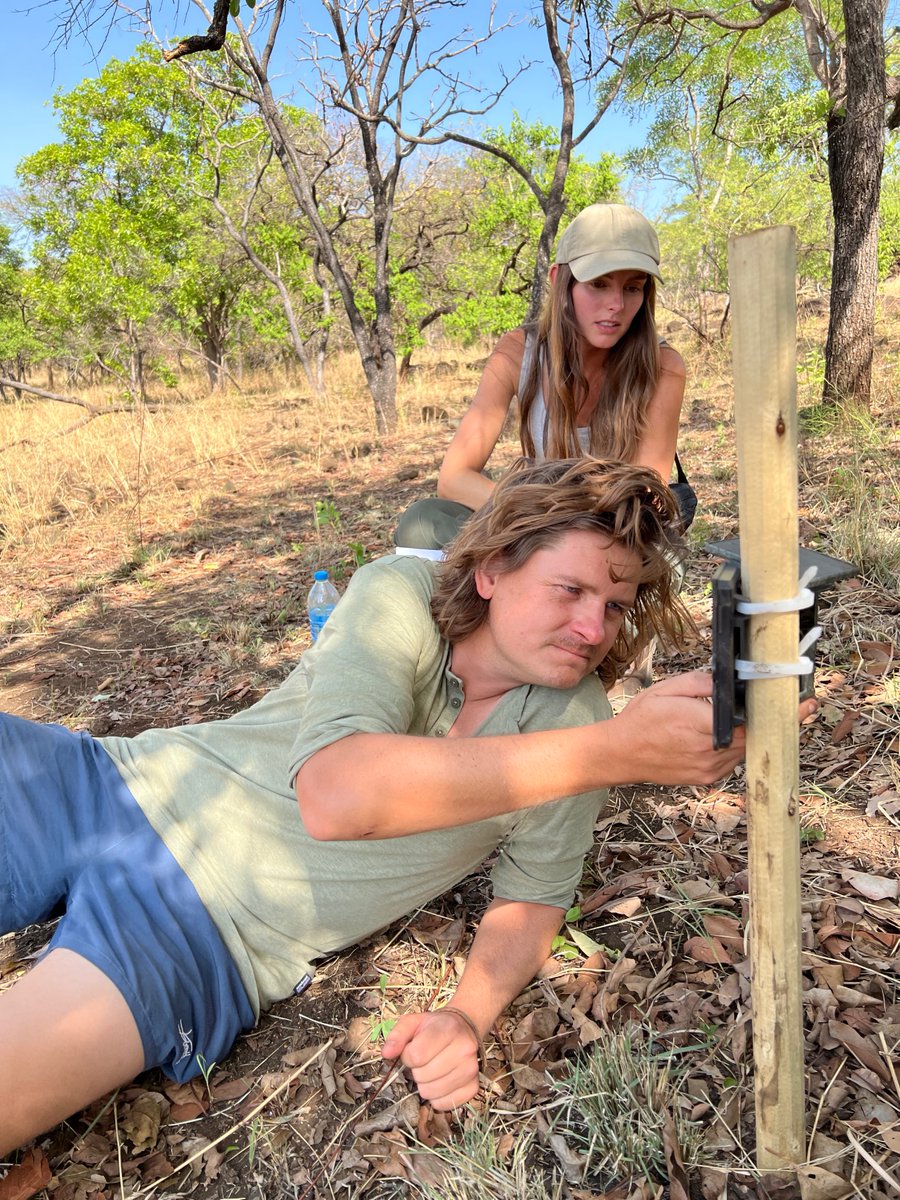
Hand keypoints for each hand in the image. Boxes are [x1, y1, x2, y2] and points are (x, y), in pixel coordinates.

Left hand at [381, 1008, 480, 1109]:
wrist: (463, 1028)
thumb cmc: (434, 1027)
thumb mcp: (412, 1022)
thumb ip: (397, 1035)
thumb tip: (386, 1054)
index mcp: (448, 1029)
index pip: (417, 1055)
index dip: (407, 1056)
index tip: (412, 1050)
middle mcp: (464, 1050)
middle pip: (423, 1076)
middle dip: (416, 1071)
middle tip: (423, 1061)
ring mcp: (471, 1070)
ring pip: (432, 1093)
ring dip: (425, 1085)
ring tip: (431, 1070)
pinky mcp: (473, 1087)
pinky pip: (445, 1104)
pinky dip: (437, 1097)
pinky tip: (439, 1082)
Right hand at [612, 671, 816, 785]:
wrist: (619, 754)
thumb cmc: (641, 719)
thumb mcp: (669, 689)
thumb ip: (704, 683)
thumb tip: (732, 679)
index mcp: (702, 726)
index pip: (753, 721)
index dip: (782, 713)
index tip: (806, 704)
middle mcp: (711, 752)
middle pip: (755, 737)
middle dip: (773, 722)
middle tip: (794, 705)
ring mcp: (710, 769)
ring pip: (745, 750)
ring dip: (754, 735)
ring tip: (761, 717)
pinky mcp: (706, 778)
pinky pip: (732, 760)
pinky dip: (736, 746)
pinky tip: (731, 733)